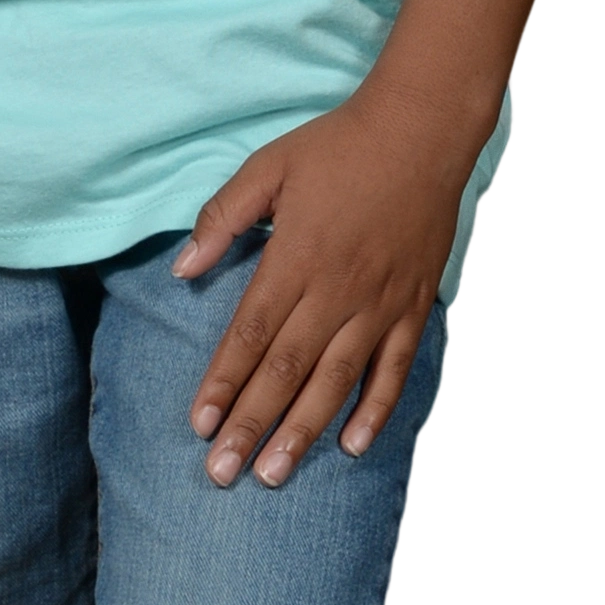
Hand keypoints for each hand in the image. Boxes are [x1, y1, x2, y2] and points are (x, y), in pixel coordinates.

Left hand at [174, 88, 469, 486]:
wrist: (422, 129)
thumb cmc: (339, 145)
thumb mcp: (269, 166)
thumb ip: (223, 217)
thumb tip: (182, 269)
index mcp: (296, 256)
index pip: (251, 333)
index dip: (223, 382)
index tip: (199, 425)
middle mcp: (337, 289)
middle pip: (287, 370)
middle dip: (252, 425)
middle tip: (223, 474)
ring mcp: (380, 302)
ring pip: (337, 380)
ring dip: (304, 431)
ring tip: (274, 475)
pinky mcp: (415, 305)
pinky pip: (395, 368)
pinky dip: (375, 409)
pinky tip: (352, 445)